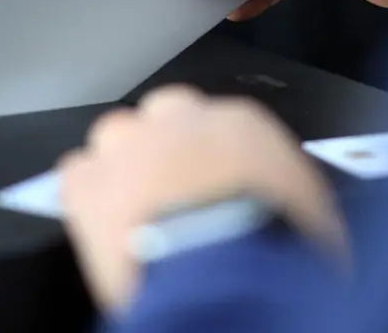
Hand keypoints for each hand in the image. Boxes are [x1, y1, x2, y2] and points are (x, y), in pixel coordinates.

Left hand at [59, 85, 346, 315]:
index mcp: (242, 122)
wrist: (226, 271)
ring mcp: (131, 147)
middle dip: (166, 147)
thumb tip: (291, 203)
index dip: (214, 155)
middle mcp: (182, 120)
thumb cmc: (275, 244)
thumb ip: (289, 190)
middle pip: (164, 116)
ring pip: (116, 137)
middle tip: (174, 192)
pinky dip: (86, 194)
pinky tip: (100, 220)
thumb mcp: (310, 212)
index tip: (215, 181)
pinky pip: (77, 174)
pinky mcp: (90, 186)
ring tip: (135, 210)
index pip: (220, 122)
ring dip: (123, 167)